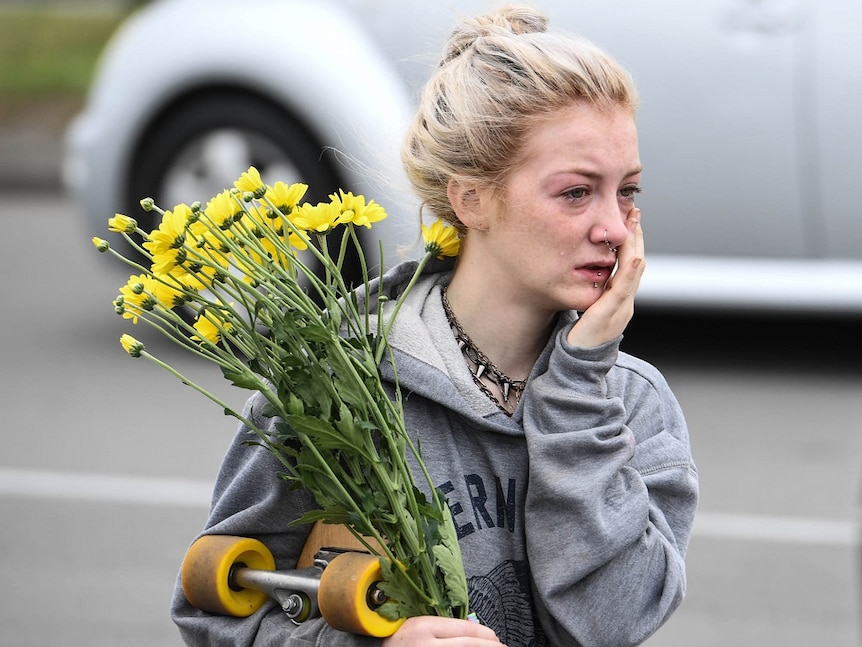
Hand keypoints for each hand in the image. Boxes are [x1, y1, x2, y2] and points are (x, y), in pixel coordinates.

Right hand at [382, 616, 505, 645]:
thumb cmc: (399, 642)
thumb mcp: (419, 627)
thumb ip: (442, 628)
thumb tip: (474, 630)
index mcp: (424, 627)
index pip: (464, 630)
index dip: (485, 635)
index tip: (495, 637)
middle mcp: (427, 645)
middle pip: (468, 645)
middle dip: (490, 646)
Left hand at [568, 207, 644, 347]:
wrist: (576, 364)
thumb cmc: (579, 337)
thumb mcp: (589, 309)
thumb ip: (594, 292)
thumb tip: (591, 272)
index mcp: (620, 300)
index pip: (630, 264)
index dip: (632, 240)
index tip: (630, 217)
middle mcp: (625, 303)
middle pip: (636, 262)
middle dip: (636, 235)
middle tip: (635, 210)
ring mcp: (620, 309)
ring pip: (633, 271)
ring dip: (635, 244)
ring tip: (634, 222)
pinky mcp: (607, 315)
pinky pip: (622, 290)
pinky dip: (629, 272)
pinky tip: (631, 256)